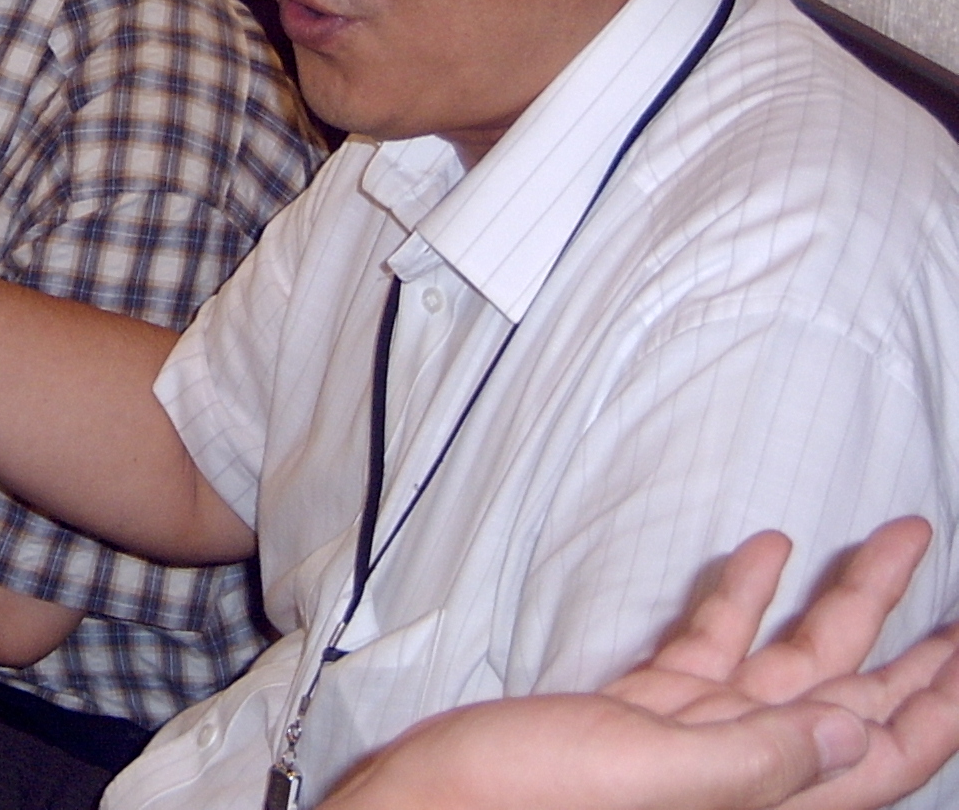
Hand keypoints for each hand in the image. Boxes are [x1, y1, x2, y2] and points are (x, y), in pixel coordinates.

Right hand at [323, 518, 958, 809]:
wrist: (419, 808)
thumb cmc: (513, 806)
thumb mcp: (642, 782)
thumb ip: (751, 761)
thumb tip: (854, 729)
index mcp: (755, 803)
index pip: (881, 752)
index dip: (938, 701)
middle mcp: (736, 777)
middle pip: (849, 702)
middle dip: (906, 640)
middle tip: (936, 564)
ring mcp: (687, 745)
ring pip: (786, 669)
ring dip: (833, 605)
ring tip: (880, 542)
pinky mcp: (635, 716)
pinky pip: (708, 653)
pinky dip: (737, 602)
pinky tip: (761, 555)